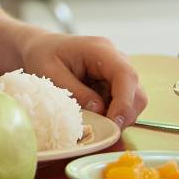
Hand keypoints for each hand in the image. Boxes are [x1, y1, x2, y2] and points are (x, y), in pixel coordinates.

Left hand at [14, 33, 146, 126]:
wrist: (41, 47)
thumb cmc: (43, 55)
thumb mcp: (50, 73)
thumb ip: (76, 91)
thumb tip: (100, 110)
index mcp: (100, 50)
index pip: (126, 75)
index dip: (125, 102)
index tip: (114, 123)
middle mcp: (116, 59)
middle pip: (136, 91)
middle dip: (123, 115)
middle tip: (103, 131)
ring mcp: (117, 72)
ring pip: (133, 100)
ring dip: (118, 116)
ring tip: (95, 123)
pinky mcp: (114, 83)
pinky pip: (122, 103)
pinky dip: (111, 114)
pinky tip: (94, 116)